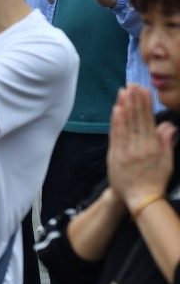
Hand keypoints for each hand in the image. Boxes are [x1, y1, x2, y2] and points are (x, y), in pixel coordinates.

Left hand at [107, 84, 174, 209]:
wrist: (139, 198)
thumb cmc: (155, 179)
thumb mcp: (167, 161)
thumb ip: (166, 142)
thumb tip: (168, 125)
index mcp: (152, 147)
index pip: (148, 120)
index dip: (145, 104)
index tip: (143, 91)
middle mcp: (138, 147)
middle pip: (135, 119)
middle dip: (134, 100)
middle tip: (132, 85)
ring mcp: (125, 151)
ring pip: (124, 124)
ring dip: (123, 106)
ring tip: (123, 92)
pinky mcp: (115, 155)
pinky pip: (115, 135)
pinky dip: (115, 121)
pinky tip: (116, 110)